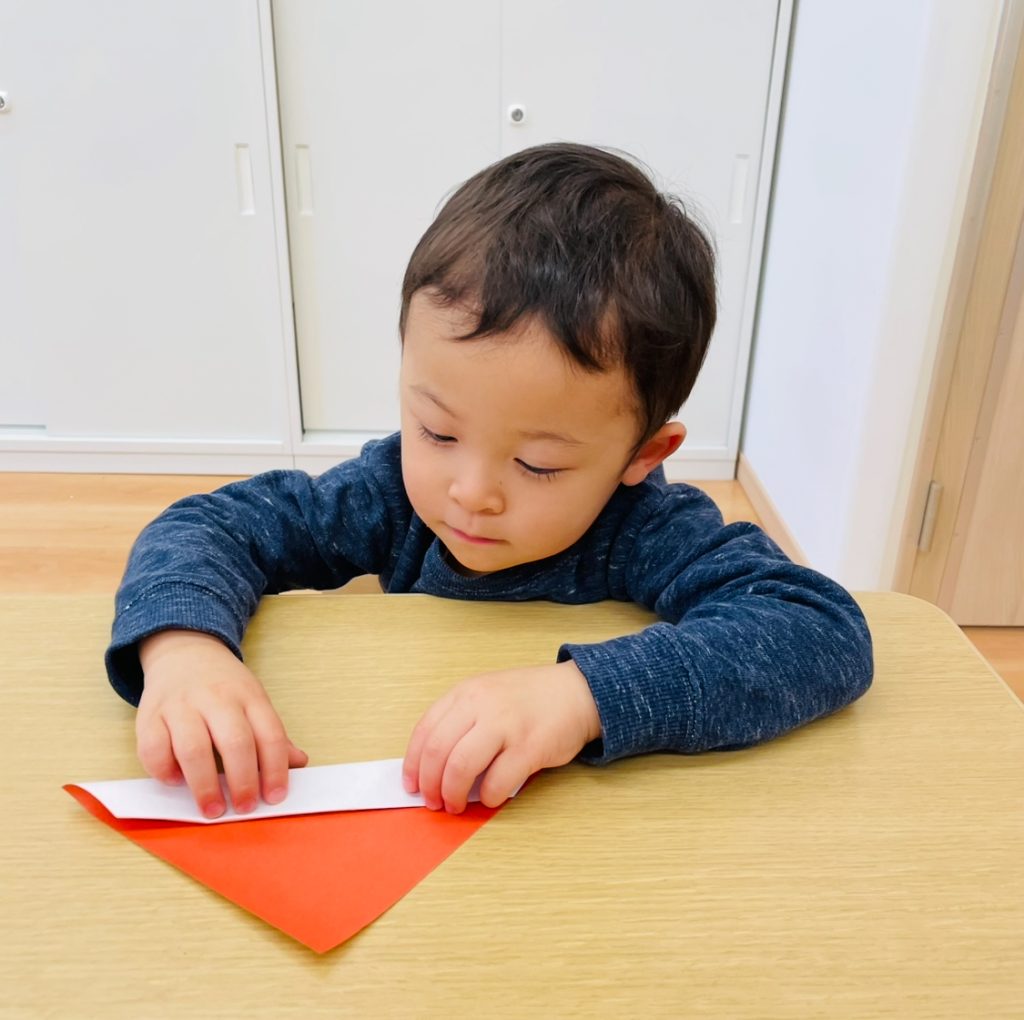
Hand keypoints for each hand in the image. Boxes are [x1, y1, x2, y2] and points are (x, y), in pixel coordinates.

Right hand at [136, 630, 307, 818]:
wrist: (185, 652)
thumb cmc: (224, 686)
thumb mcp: (255, 701)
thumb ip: (273, 736)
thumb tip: (298, 764)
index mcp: (249, 696)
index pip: (270, 734)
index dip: (276, 769)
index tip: (275, 797)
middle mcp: (217, 698)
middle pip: (235, 742)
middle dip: (242, 781)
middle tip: (244, 807)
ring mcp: (181, 706)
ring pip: (193, 748)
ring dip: (204, 785)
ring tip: (212, 809)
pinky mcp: (150, 715)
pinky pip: (153, 748)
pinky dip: (165, 771)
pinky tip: (176, 781)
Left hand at [402, 660, 600, 813]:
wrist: (577, 692)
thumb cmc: (530, 699)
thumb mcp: (488, 694)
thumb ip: (462, 720)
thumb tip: (433, 765)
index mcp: (467, 693)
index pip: (425, 731)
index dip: (412, 763)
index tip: (411, 784)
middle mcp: (482, 705)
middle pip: (438, 752)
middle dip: (429, 784)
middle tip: (433, 802)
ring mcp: (506, 725)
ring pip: (461, 767)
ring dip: (452, 794)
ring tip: (455, 805)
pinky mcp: (529, 748)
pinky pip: (497, 782)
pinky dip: (487, 797)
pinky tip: (490, 797)